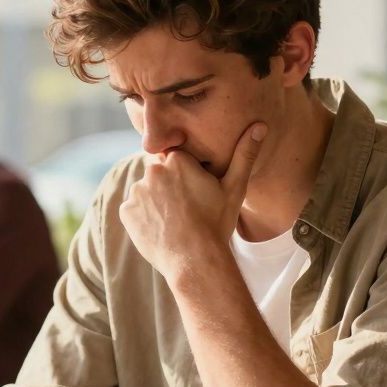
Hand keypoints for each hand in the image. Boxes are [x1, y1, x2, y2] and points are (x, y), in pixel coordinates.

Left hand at [119, 123, 266, 277]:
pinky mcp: (126, 211)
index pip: (176, 159)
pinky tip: (161, 229)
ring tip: (175, 221)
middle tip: (186, 208)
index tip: (195, 191)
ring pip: (146, 191)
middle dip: (169, 186)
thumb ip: (244, 155)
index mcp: (177, 160)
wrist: (196, 261)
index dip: (186, 175)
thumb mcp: (234, 189)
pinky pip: (134, 209)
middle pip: (159, 173)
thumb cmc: (217, 224)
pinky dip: (143, 218)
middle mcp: (153, 171)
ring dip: (156, 201)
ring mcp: (137, 191)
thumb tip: (259, 126)